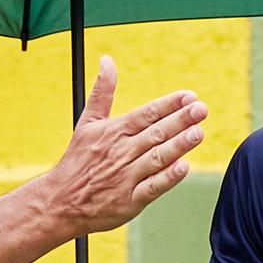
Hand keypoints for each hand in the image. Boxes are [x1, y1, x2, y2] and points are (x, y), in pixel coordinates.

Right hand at [35, 57, 206, 233]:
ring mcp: (126, 177)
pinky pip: (152, 187)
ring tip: (198, 133)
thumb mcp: (87, 122)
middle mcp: (121, 152)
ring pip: (157, 157)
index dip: (169, 104)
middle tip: (202, 109)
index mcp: (113, 131)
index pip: (146, 114)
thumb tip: (107, 60)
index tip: (190, 96)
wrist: (60, 202)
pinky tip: (184, 167)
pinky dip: (168, 178)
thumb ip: (102, 92)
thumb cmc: (78, 161)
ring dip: (179, 145)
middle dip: (180, 120)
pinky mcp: (130, 201)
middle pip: (155, 133)